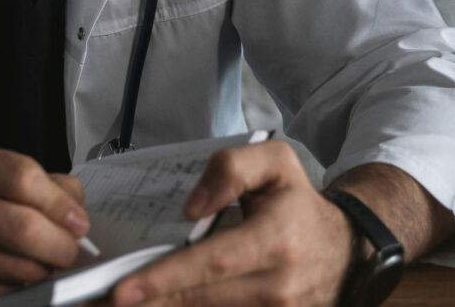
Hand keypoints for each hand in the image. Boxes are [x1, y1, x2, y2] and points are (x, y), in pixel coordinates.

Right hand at [0, 141, 90, 305]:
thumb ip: (33, 183)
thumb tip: (76, 211)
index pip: (23, 177)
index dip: (60, 203)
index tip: (78, 221)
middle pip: (25, 228)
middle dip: (61, 246)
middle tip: (71, 252)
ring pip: (17, 268)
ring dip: (43, 272)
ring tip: (43, 265)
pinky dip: (18, 291)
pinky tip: (16, 281)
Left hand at [109, 140, 353, 305]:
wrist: (346, 250)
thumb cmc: (299, 202)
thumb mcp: (276, 162)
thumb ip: (231, 168)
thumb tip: (192, 208)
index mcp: (276, 239)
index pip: (212, 263)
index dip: (166, 278)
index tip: (126, 289)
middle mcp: (278, 285)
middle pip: (203, 299)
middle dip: (154, 302)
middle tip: (108, 302)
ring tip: (124, 306)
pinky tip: (163, 305)